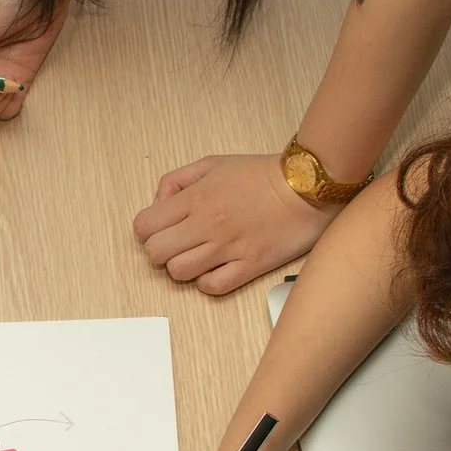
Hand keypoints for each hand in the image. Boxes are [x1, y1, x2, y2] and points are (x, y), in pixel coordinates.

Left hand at [133, 154, 342, 293]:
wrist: (307, 186)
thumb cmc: (261, 174)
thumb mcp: (212, 163)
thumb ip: (177, 181)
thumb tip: (158, 204)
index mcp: (195, 198)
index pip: (144, 226)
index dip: (148, 230)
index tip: (161, 229)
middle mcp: (207, 224)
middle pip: (155, 253)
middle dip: (160, 250)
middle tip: (177, 245)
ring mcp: (228, 247)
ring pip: (178, 273)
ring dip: (182, 267)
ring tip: (197, 257)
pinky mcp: (250, 266)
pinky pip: (212, 287)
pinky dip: (208, 282)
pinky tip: (216, 269)